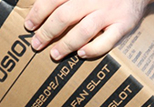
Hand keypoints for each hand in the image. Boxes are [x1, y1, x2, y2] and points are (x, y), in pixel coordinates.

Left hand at [25, 0, 153, 59]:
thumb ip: (65, 0)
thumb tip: (39, 10)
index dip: (38, 13)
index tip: (29, 25)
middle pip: (65, 15)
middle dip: (47, 31)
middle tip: (37, 43)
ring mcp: (110, 12)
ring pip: (84, 30)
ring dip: (66, 44)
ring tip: (54, 54)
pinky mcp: (124, 25)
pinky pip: (108, 40)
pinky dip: (93, 49)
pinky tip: (81, 54)